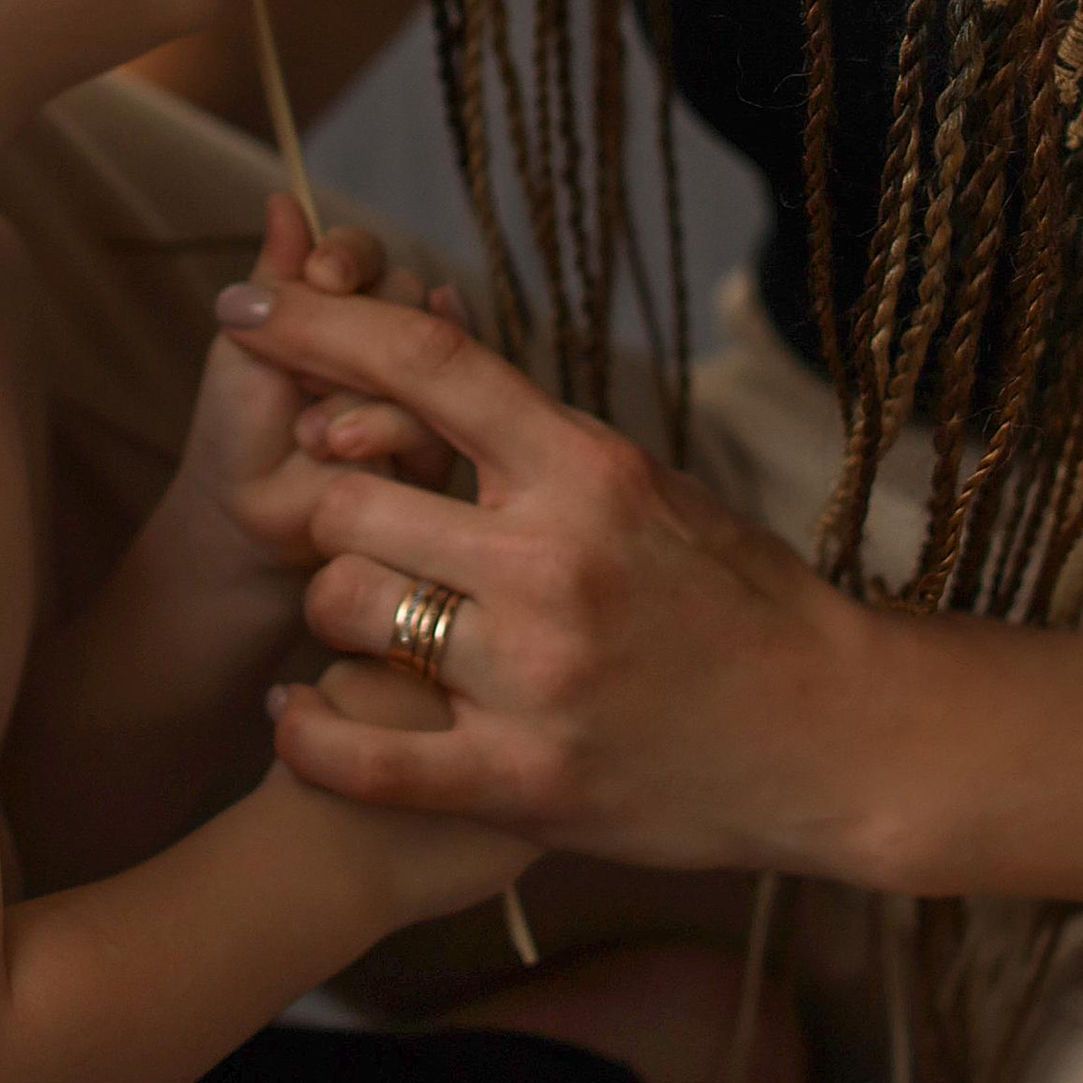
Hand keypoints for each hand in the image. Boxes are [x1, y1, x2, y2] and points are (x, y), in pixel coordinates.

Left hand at [171, 194, 456, 582]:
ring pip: (429, 356)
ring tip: (312, 432)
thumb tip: (284, 200)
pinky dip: (388, 430)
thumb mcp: (249, 340)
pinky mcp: (439, 444)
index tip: (322, 275)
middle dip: (358, 328)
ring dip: (362, 392)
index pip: (366, 254)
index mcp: (343, 305)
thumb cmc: (238, 423)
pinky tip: (349, 445)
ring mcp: (420, 390)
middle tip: (306, 374)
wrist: (244, 514)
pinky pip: (439, 418)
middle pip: (408, 295)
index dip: (350, 255)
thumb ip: (279, 277)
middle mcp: (389, 339)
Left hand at [213, 280, 883, 878]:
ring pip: (345, 608)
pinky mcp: (523, 782)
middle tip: (345, 520)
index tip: (243, 300)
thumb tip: (420, 366)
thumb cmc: (745, 601)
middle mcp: (553, 561)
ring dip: (335, 608)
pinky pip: (362, 755)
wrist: (838, 739)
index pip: (424, 362)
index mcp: (587, 468)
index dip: (315, 322)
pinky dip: (308, 731)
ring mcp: (534, 677)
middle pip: (352, 496)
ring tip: (363, 622)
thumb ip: (542, 442)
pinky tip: (293, 712)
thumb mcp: (655, 489)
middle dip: (328, 499)